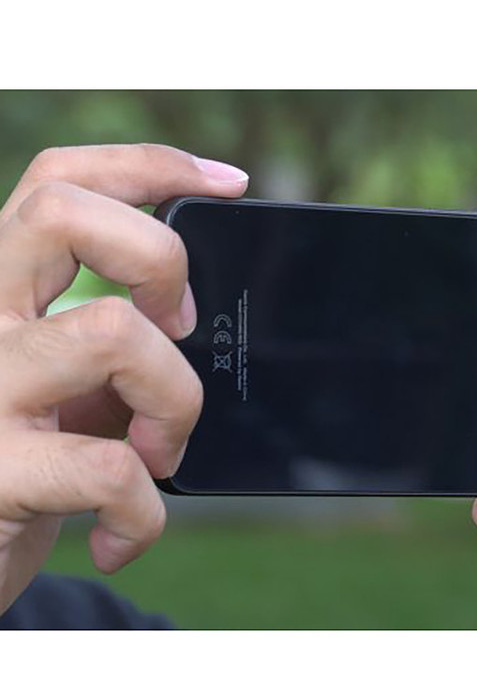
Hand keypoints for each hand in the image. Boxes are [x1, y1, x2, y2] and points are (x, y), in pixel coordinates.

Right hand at [0, 144, 248, 614]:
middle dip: (160, 261)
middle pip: (66, 213)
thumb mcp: (65, 387)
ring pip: (114, 332)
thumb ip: (109, 341)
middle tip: (180, 329)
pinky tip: (125, 533)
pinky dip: (143, 510)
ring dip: (174, 402)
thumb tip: (196, 316)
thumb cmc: (26, 463)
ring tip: (158, 452)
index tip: (229, 184)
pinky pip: (110, 468)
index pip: (59, 180)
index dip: (150, 165)